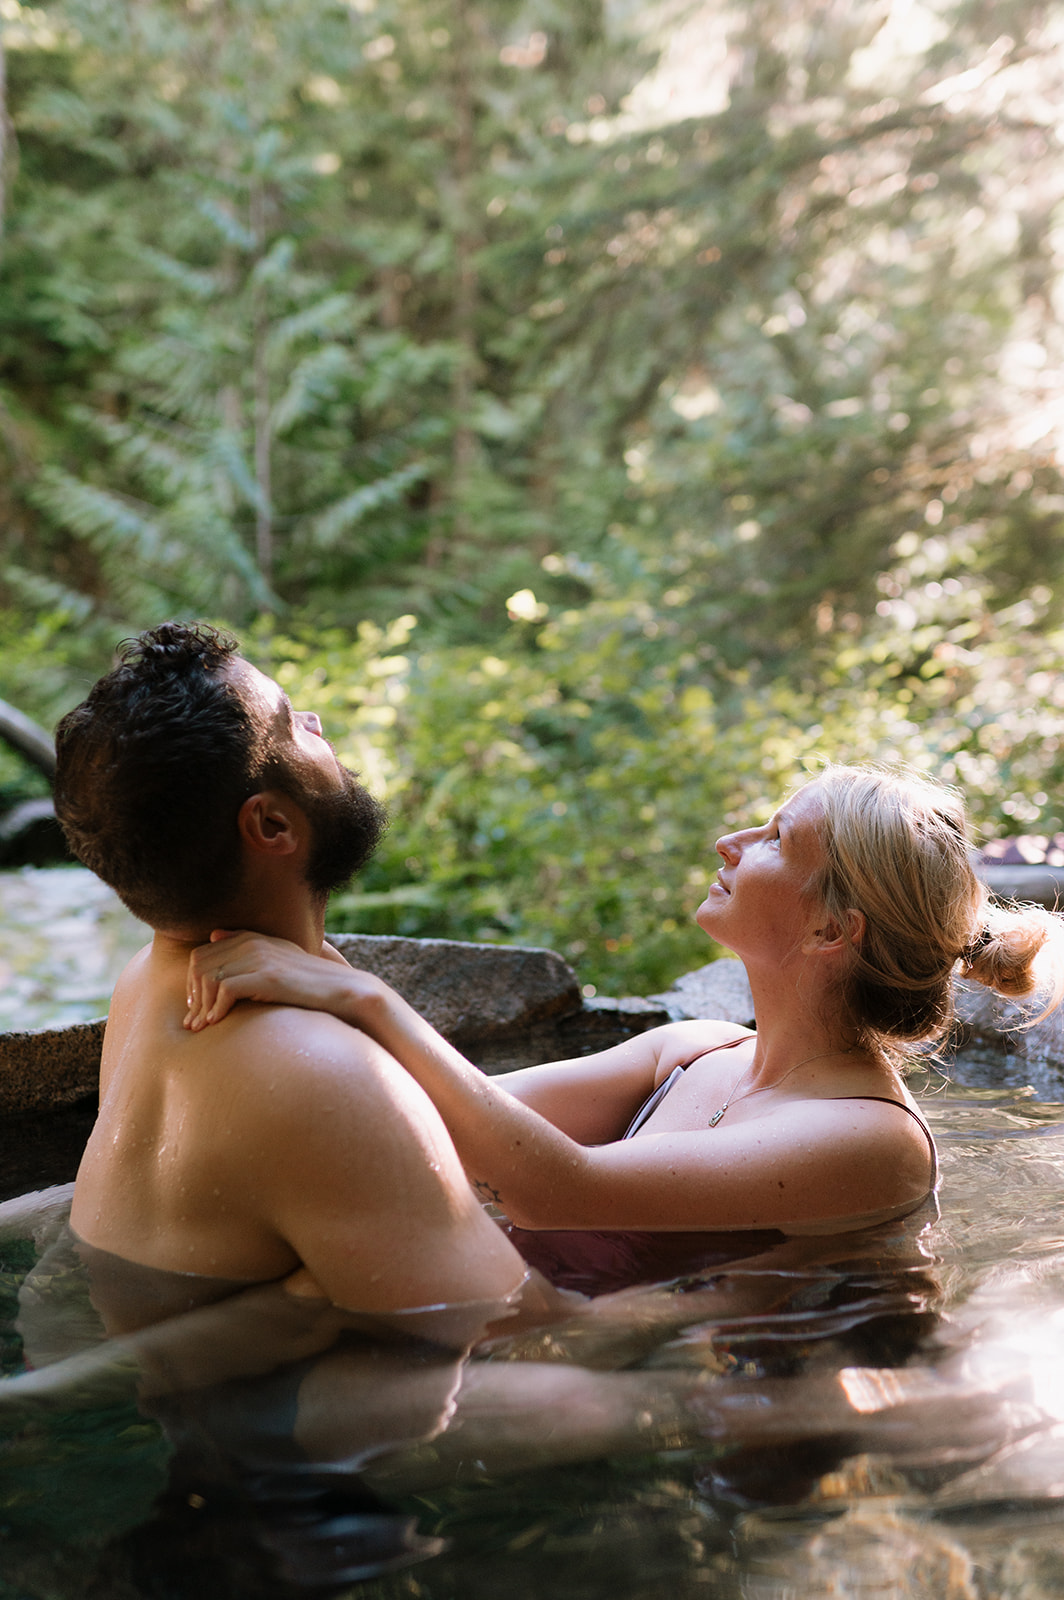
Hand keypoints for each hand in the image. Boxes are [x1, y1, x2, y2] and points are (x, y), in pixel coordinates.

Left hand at [184, 930, 367, 1030]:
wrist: (342, 989)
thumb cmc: (308, 982)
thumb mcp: (277, 956)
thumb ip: (246, 944)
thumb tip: (214, 934)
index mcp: (252, 937)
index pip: (201, 954)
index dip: (192, 982)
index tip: (196, 1006)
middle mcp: (253, 942)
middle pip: (199, 965)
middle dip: (192, 996)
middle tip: (194, 1022)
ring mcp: (261, 957)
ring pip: (209, 978)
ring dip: (201, 1006)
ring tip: (202, 1027)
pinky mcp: (268, 976)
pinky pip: (226, 989)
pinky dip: (217, 1008)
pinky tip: (217, 1022)